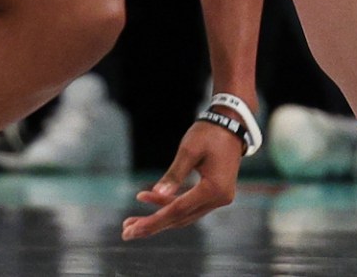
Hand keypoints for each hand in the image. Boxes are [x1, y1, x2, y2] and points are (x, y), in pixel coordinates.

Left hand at [124, 120, 243, 238]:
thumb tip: (156, 193)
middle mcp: (219, 199)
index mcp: (214, 190)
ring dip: (159, 217)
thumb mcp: (189, 150)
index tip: (132, 228)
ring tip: (132, 221)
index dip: (154, 220)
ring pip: (183, 214)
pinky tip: (149, 198)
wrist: (231, 124)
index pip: (178, 210)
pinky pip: (188, 205)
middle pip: (180, 218)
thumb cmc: (209, 133)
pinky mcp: (214, 194)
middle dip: (152, 224)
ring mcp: (218, 199)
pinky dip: (169, 204)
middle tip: (126, 232)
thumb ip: (174, 174)